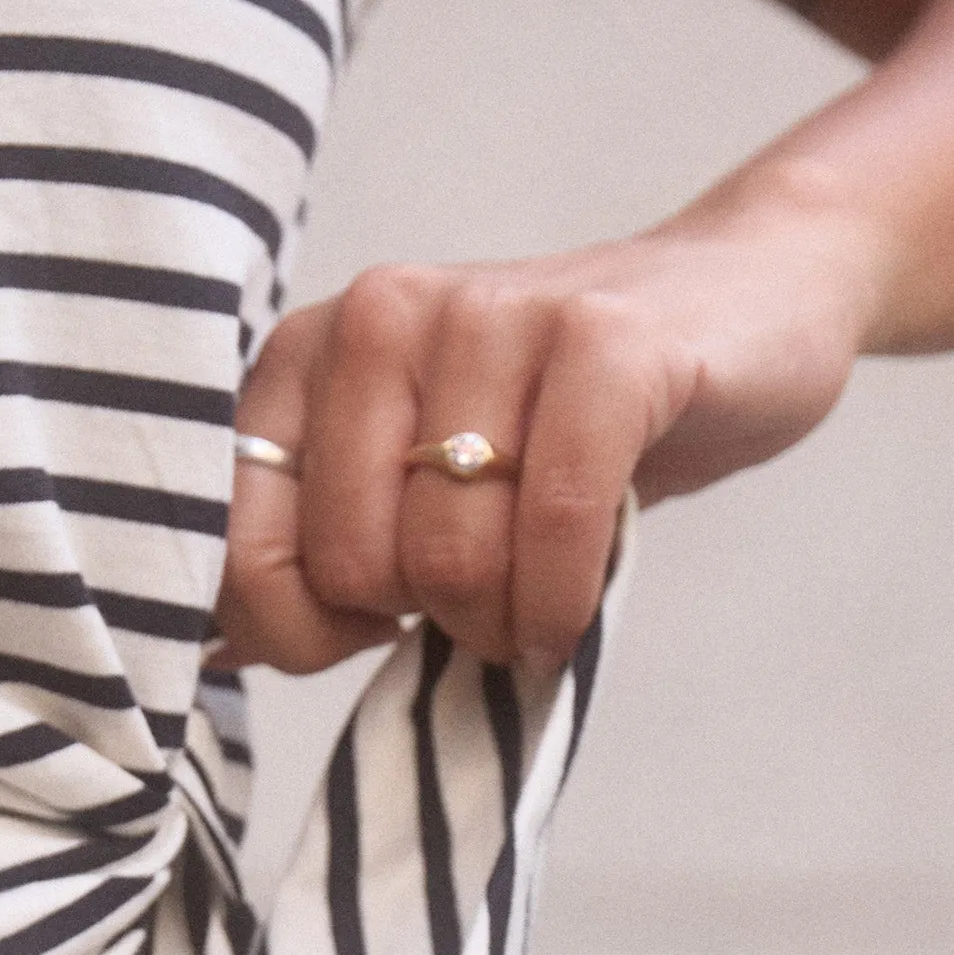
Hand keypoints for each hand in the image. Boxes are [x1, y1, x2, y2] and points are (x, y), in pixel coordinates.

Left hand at [214, 177, 890, 675]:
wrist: (741, 301)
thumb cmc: (561, 421)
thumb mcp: (416, 477)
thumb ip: (310, 547)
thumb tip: (212, 653)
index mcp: (309, 352)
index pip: (237, 542)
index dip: (299, 630)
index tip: (371, 627)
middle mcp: (382, 315)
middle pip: (355, 565)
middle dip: (425, 622)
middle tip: (483, 603)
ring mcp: (492, 316)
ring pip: (450, 556)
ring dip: (504, 622)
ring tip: (536, 600)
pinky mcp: (603, 341)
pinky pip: (558, 521)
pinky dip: (566, 599)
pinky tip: (578, 606)